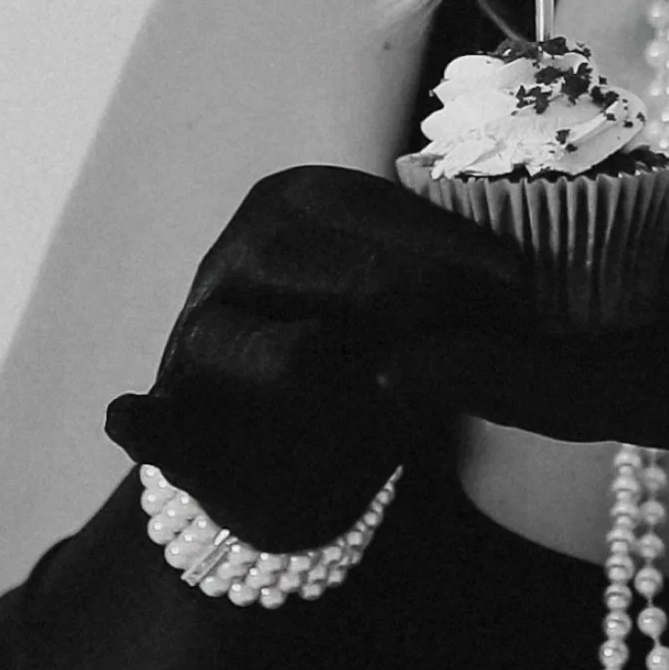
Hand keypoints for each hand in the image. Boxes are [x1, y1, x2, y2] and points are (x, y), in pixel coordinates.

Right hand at [105, 165, 541, 545]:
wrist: (311, 467)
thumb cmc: (385, 361)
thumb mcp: (436, 321)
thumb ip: (472, 295)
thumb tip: (538, 284)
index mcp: (300, 211)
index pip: (363, 203)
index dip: (439, 236)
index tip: (516, 279)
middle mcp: (238, 261)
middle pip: (284, 247)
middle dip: (368, 275)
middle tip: (443, 311)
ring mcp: (197, 341)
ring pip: (223, 335)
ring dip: (280, 353)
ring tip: (327, 364)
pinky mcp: (175, 423)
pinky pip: (152, 421)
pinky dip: (142, 422)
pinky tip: (130, 417)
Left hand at [381, 235, 668, 492]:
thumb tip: (662, 280)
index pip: (564, 388)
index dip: (476, 374)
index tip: (391, 365)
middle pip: (542, 364)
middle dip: (456, 341)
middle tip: (359, 311)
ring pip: (567, 335)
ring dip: (494, 305)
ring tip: (410, 267)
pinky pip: (611, 311)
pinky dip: (560, 277)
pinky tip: (520, 237)